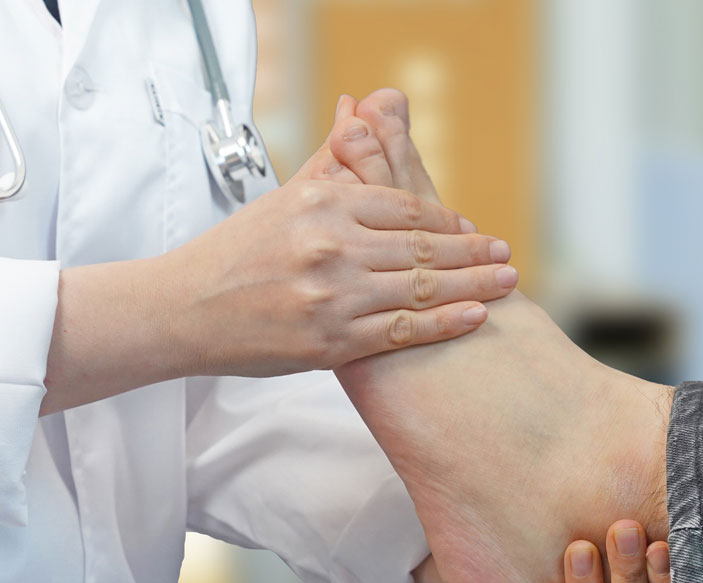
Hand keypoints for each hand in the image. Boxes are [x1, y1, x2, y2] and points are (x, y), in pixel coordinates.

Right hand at [41, 106, 516, 413]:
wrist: (184, 310)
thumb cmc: (236, 253)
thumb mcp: (284, 197)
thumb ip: (334, 159)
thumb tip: (361, 108)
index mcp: (322, 205)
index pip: (405, 208)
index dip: (446, 220)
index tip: (470, 228)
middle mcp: (331, 247)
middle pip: (422, 247)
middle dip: (472, 251)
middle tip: (505, 254)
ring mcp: (333, 296)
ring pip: (420, 287)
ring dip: (473, 285)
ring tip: (506, 282)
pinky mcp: (331, 342)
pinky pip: (402, 331)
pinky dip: (444, 323)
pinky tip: (475, 316)